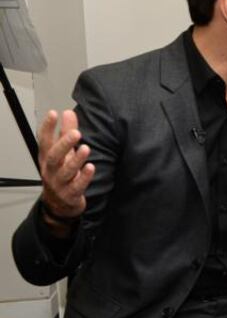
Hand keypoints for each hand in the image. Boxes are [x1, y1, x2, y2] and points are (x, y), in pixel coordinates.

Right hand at [38, 110, 93, 226]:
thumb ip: (66, 132)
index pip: (44, 141)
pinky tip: (90, 167)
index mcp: (47, 158)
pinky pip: (77, 186)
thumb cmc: (62, 174)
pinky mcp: (70, 194)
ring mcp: (59, 183)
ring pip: (65, 171)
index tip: (53, 113)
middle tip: (76, 132)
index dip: (47, 127)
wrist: (60, 204)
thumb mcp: (63, 153)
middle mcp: (51, 170)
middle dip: (64, 144)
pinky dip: (84, 177)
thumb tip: (68, 112)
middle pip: (53, 156)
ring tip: (86, 148)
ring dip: (75, 160)